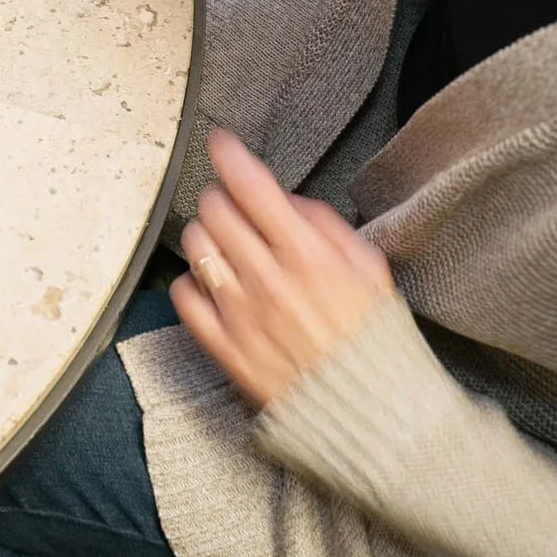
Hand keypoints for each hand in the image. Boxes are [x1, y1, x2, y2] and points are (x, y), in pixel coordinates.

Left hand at [170, 129, 396, 408]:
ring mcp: (241, 314)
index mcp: (308, 255)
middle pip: (215, 209)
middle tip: (232, 205)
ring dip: (205, 235)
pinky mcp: (224, 347)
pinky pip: (184, 296)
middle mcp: (269, 279)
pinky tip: (214, 285)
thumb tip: (288, 202)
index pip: (252, 186)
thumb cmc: (372, 340)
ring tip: (224, 244)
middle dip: (220, 197)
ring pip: (195, 246)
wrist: (369, 413)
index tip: (220, 143)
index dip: (229, 155)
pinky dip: (192, 282)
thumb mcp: (368, 270)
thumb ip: (327, 227)